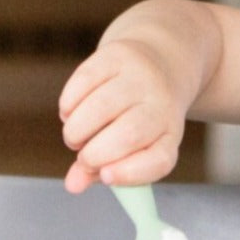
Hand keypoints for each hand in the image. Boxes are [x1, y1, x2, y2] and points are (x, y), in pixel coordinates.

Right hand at [59, 38, 187, 191]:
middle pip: (129, 134)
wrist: (162, 62)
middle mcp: (162, 103)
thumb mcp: (135, 144)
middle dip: (94, 154)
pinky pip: (83, 82)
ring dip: (76, 130)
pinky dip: (68, 105)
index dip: (131, 173)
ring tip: (75, 136)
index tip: (105, 176)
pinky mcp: (119, 54)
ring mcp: (141, 76)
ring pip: (101, 107)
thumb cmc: (142, 116)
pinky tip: (71, 112)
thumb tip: (72, 185)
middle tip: (83, 156)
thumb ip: (102, 169)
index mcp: (171, 132)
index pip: (159, 159)